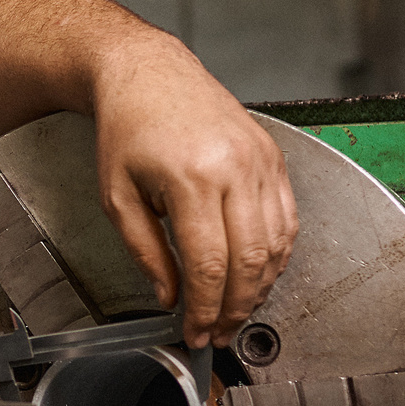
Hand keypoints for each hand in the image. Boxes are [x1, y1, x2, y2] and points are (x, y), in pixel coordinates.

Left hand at [89, 36, 298, 347]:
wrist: (149, 72)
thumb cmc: (128, 127)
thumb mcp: (117, 196)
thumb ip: (145, 252)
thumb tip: (170, 297)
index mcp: (191, 178)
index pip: (208, 265)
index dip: (205, 308)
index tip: (196, 331)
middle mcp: (234, 168)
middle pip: (249, 261)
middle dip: (236, 308)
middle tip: (220, 333)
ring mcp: (260, 161)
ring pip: (276, 244)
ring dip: (261, 287)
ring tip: (238, 311)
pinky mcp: (273, 157)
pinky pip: (288, 219)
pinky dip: (278, 254)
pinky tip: (259, 273)